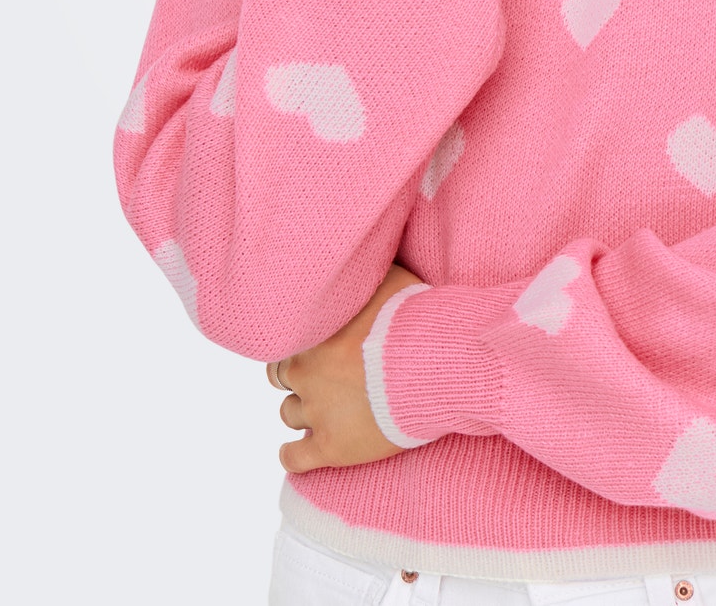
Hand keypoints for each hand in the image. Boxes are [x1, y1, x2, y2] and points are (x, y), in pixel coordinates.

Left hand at [268, 262, 424, 472]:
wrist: (435, 364)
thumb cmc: (416, 318)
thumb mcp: (388, 279)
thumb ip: (363, 276)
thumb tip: (360, 258)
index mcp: (313, 331)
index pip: (286, 337)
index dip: (303, 342)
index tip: (321, 345)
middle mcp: (305, 370)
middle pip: (279, 376)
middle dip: (298, 376)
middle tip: (321, 377)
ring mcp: (316, 411)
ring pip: (288, 414)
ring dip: (302, 412)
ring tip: (325, 411)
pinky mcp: (331, 447)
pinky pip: (294, 458)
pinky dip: (293, 455)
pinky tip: (300, 452)